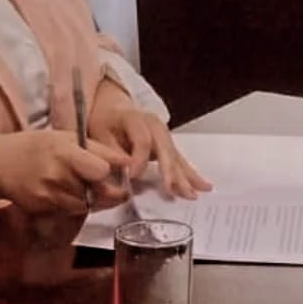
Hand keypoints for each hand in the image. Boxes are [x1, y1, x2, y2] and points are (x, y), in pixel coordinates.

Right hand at [0, 130, 126, 212]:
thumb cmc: (35, 145)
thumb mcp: (65, 136)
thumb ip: (95, 149)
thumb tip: (124, 161)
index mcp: (64, 153)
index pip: (100, 169)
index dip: (114, 171)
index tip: (124, 170)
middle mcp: (58, 176)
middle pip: (97, 192)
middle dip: (114, 192)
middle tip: (122, 190)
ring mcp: (49, 196)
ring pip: (87, 205)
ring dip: (97, 200)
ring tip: (99, 190)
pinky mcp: (43, 209)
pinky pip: (71, 212)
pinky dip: (80, 205)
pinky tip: (78, 195)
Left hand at [90, 105, 212, 198]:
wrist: (113, 109)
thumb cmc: (105, 123)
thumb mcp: (99, 134)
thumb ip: (111, 153)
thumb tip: (124, 172)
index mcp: (134, 118)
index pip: (142, 139)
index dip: (138, 158)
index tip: (132, 177)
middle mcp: (154, 125)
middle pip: (164, 148)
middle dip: (168, 170)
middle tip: (172, 190)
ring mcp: (164, 135)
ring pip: (175, 156)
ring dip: (184, 177)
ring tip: (192, 194)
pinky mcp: (168, 146)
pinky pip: (180, 161)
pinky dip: (190, 175)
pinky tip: (203, 186)